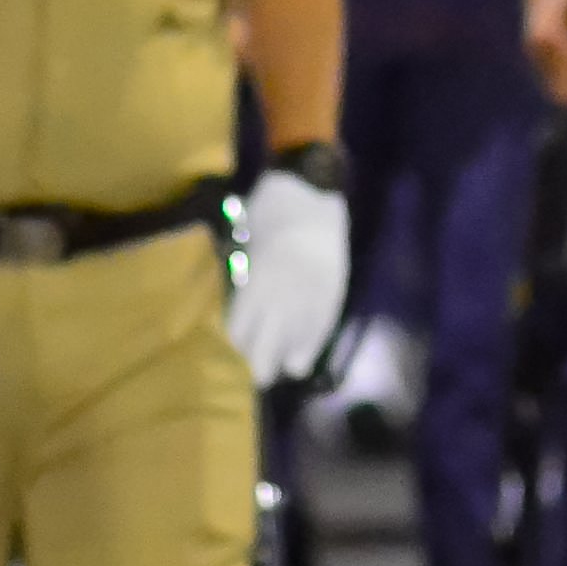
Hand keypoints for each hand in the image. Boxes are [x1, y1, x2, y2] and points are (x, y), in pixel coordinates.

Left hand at [227, 168, 348, 383]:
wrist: (312, 191)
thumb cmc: (267, 211)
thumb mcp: (242, 243)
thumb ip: (240, 277)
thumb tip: (233, 305)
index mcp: (257, 281)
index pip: (242, 327)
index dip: (238, 343)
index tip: (235, 350)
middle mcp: (284, 293)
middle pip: (268, 343)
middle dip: (261, 361)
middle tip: (257, 374)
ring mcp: (311, 292)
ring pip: (298, 339)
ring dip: (288, 357)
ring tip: (283, 369)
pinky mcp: (333, 289)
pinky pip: (323, 325)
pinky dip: (313, 343)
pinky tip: (304, 358)